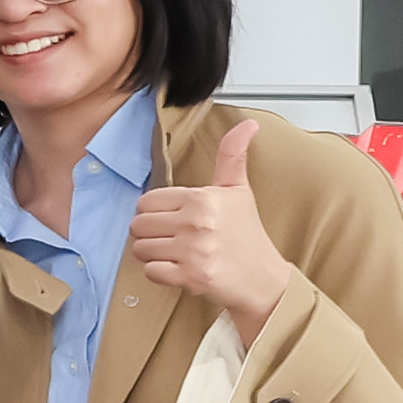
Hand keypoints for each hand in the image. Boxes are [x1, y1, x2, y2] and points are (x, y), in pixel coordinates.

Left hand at [127, 122, 289, 337]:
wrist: (264, 278)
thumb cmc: (247, 234)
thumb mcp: (239, 190)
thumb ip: (232, 156)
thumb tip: (247, 124)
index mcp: (203, 198)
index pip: (147, 201)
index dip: (156, 212)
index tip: (174, 218)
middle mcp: (196, 222)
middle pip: (138, 225)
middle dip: (151, 233)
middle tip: (173, 238)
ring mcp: (193, 250)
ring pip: (140, 248)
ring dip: (153, 254)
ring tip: (176, 253)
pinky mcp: (190, 276)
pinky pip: (150, 271)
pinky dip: (159, 273)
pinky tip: (179, 269)